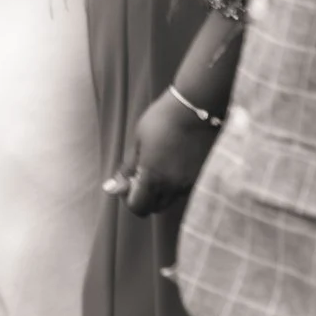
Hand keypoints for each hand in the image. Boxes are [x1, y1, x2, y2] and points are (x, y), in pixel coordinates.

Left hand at [115, 87, 222, 215]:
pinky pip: (185, 190)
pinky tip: (175, 161)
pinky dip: (176, 184)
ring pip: (171, 199)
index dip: (128, 198)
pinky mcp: (204, 178)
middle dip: (144, 196)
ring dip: (161, 190)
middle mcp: (174, 187)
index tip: (127, 181)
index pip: (138, 208)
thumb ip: (127, 169)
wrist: (197, 108)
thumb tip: (111, 189)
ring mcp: (191, 184)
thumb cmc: (161, 120)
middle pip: (155, 207)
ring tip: (160, 163)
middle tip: (141, 173)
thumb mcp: (138, 141)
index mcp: (153, 178)